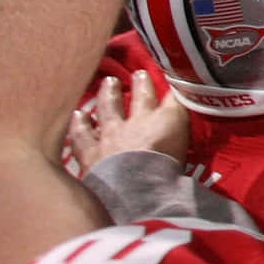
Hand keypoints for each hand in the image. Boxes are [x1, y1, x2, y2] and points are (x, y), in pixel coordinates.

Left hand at [67, 71, 187, 175]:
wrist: (134, 189)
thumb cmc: (168, 172)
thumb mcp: (186, 146)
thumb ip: (181, 127)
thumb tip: (183, 111)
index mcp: (165, 121)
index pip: (173, 98)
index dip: (174, 88)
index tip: (173, 78)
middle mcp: (136, 123)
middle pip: (140, 98)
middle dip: (141, 85)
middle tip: (139, 73)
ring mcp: (111, 136)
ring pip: (108, 109)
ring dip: (108, 95)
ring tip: (108, 83)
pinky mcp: (91, 152)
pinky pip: (82, 135)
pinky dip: (79, 125)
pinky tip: (77, 116)